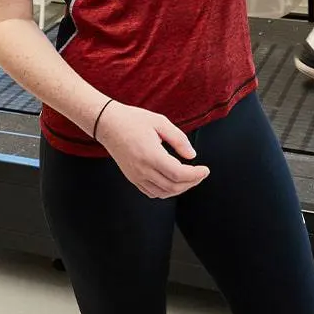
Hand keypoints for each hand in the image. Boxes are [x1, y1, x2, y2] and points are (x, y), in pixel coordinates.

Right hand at [94, 102, 209, 198]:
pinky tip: (173, 181)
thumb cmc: (133, 120)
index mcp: (150, 154)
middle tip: (201, 173)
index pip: (178, 174)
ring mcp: (136, 176)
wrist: (108, 124)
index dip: (195, 175)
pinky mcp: (132, 178)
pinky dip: (166, 191)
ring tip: (190, 178)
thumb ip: (178, 139)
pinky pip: (152, 193)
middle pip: (173, 187)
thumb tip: (192, 155)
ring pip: (163, 193)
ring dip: (180, 189)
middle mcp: (142, 169)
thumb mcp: (160, 122)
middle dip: (192, 182)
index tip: (205, 170)